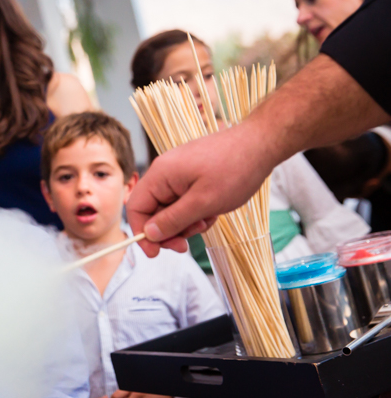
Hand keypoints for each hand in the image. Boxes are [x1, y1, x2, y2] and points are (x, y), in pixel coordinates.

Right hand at [126, 124, 271, 257]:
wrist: (261, 144)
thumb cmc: (235, 169)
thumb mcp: (203, 203)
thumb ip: (173, 220)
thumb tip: (149, 234)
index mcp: (161, 175)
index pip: (136, 208)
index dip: (142, 233)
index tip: (156, 253)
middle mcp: (165, 172)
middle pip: (153, 211)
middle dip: (169, 230)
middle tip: (186, 245)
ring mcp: (178, 173)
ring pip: (170, 208)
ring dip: (186, 222)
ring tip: (208, 220)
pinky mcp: (191, 175)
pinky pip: (184, 200)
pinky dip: (196, 211)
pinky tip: (213, 211)